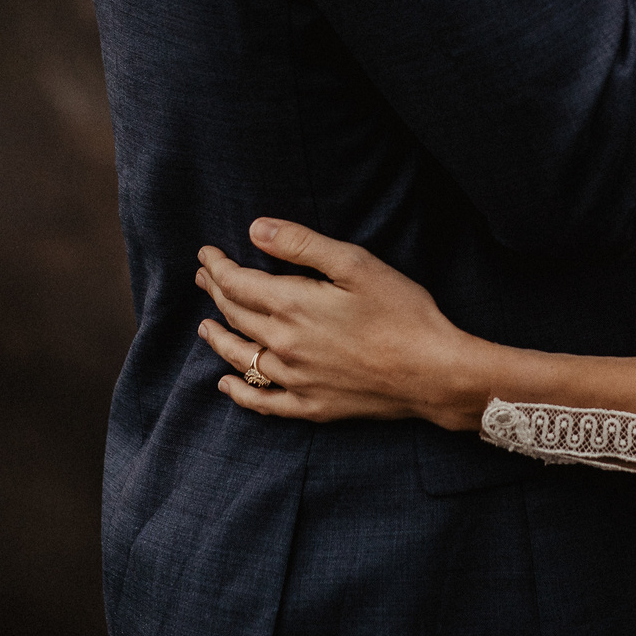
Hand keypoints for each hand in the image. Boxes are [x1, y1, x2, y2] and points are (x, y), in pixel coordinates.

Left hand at [195, 219, 491, 430]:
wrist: (432, 372)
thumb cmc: (401, 311)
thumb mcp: (355, 264)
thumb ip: (301, 245)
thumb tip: (254, 229)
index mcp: (292, 305)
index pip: (237, 283)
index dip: (217, 267)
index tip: (205, 254)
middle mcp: (284, 344)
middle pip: (236, 316)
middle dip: (216, 293)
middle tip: (204, 278)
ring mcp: (295, 379)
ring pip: (241, 357)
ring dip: (218, 338)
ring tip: (205, 326)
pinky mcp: (311, 406)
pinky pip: (262, 401)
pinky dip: (239, 392)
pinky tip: (227, 384)